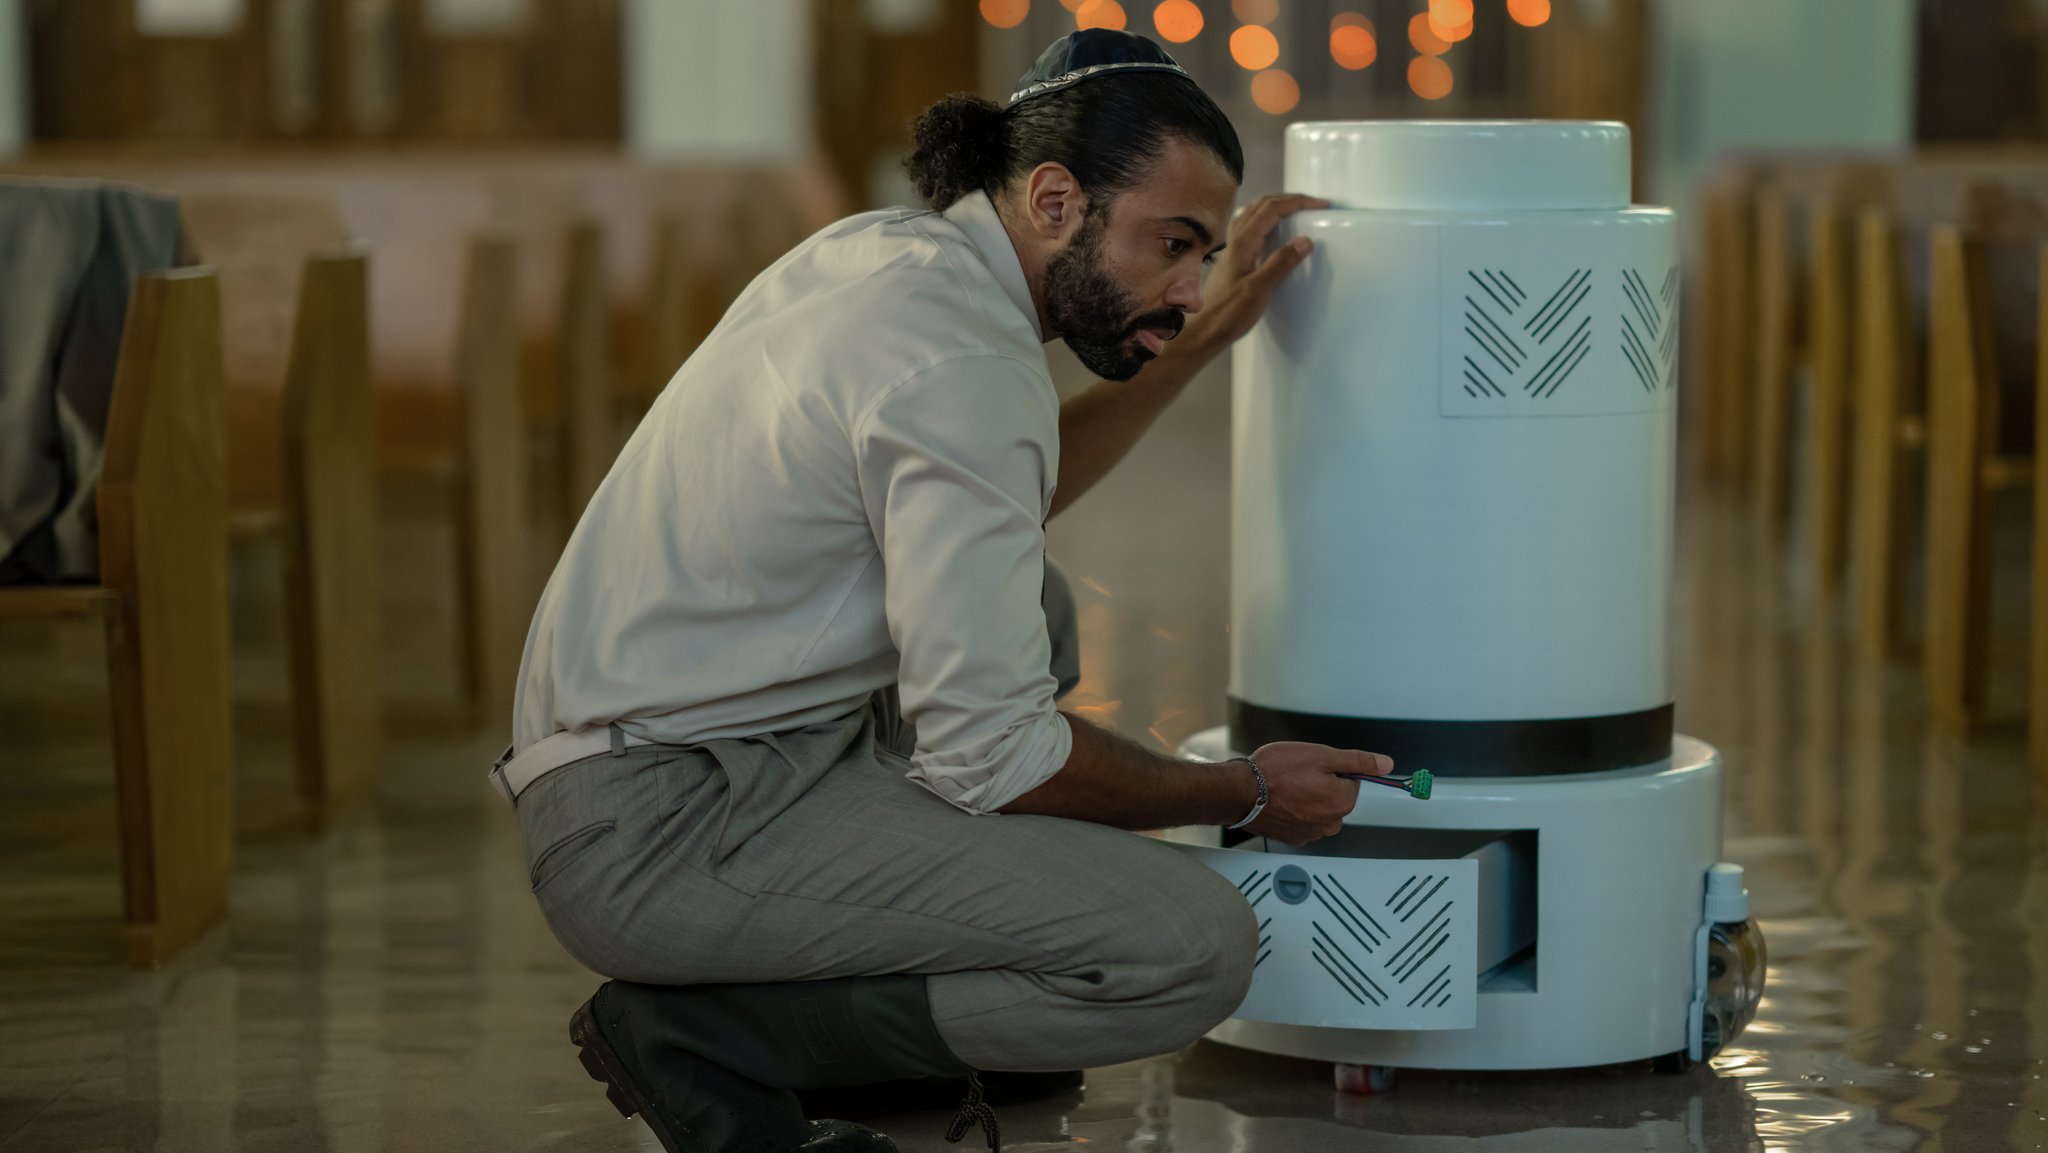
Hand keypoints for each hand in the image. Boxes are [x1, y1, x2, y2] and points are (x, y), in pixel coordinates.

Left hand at [1175, 193, 1329, 362]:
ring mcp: (1231, 247)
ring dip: (1277, 206)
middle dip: (1290, 199)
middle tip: (1313, 204)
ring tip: (1297, 211)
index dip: (1297, 202)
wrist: (1204, 330)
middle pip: (1262, 205)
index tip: (1320, 205)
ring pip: (1254, 213)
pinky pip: (1249, 226)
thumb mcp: (1258, 290)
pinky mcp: (1232, 257)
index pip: (1272, 209)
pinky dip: (1265, 219)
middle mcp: (1235, 239)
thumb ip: (1280, 263)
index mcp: (1243, 243)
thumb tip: (1305, 241)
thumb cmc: (1228, 313)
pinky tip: (1271, 230)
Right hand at [1245, 741, 1390, 844]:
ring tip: (1285, 786)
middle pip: (1335, 797)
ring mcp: (1311, 833)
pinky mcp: (1293, 837)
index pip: (1351, 781)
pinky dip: (1294, 809)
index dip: (1333, 769)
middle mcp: (1330, 823)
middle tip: (1298, 774)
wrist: (1240, 791)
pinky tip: (1279, 799)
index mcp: (1342, 802)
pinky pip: (1302, 820)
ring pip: (1318, 809)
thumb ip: (1357, 761)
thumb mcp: (1321, 755)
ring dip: (1307, 797)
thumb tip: (1385, 764)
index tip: (1314, 765)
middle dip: (1321, 784)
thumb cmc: (1275, 772)